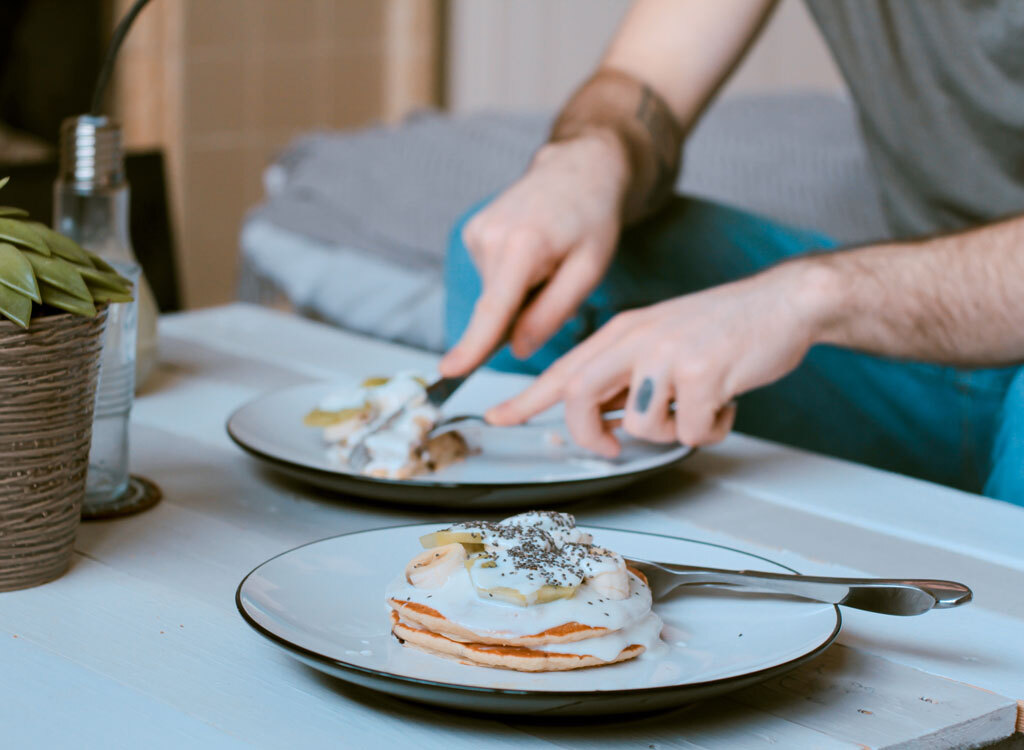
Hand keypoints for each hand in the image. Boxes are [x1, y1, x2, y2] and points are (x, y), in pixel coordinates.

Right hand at [439, 132, 629, 376]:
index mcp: (523, 245)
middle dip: (522, 314)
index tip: (450, 371)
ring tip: (548, 260)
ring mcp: (477, 232)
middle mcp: (491, 236)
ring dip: (520, 293)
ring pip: (495, 294)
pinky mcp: (472, 232)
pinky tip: (532, 253)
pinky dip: (512, 277)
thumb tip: (517, 348)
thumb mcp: (589, 270)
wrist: (578, 169)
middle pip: (496, 307)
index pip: (493, 308)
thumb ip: (552, 312)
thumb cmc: (590, 219)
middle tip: (557, 282)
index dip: (472, 345)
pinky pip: (492, 277)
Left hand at [486, 261, 836, 456]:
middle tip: (609, 447)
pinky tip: (725, 402)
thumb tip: (606, 419)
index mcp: (623, 331)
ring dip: (671, 431)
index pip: (562, 369)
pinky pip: (691, 431)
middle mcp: (637, 338)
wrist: (783, 302)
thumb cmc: (725, 327)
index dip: (525, 399)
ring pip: (641, 426)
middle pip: (578, 396)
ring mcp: (668, 354)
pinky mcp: (703, 372)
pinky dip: (710, 429)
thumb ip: (627, 375)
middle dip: (589, 434)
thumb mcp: (661, 340)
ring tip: (699, 404)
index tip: (497, 417)